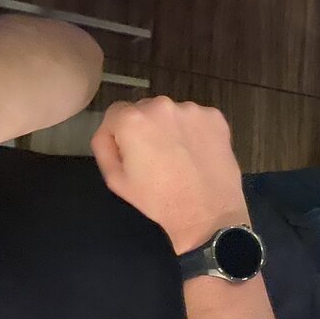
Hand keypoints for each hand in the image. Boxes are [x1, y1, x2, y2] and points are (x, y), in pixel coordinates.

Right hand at [91, 97, 247, 253]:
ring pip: (172, 114)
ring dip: (172, 129)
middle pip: (145, 110)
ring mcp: (192, 110)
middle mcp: (161, 105)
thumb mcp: (115, 179)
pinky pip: (197, 120)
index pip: (116, 113)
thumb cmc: (158, 200)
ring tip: (180, 158)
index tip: (130, 154)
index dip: (119, 134)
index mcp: (132, 119)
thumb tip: (109, 132)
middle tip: (156, 158)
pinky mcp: (215, 117)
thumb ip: (104, 147)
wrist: (207, 213)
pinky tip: (198, 155)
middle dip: (147, 129)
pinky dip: (195, 132)